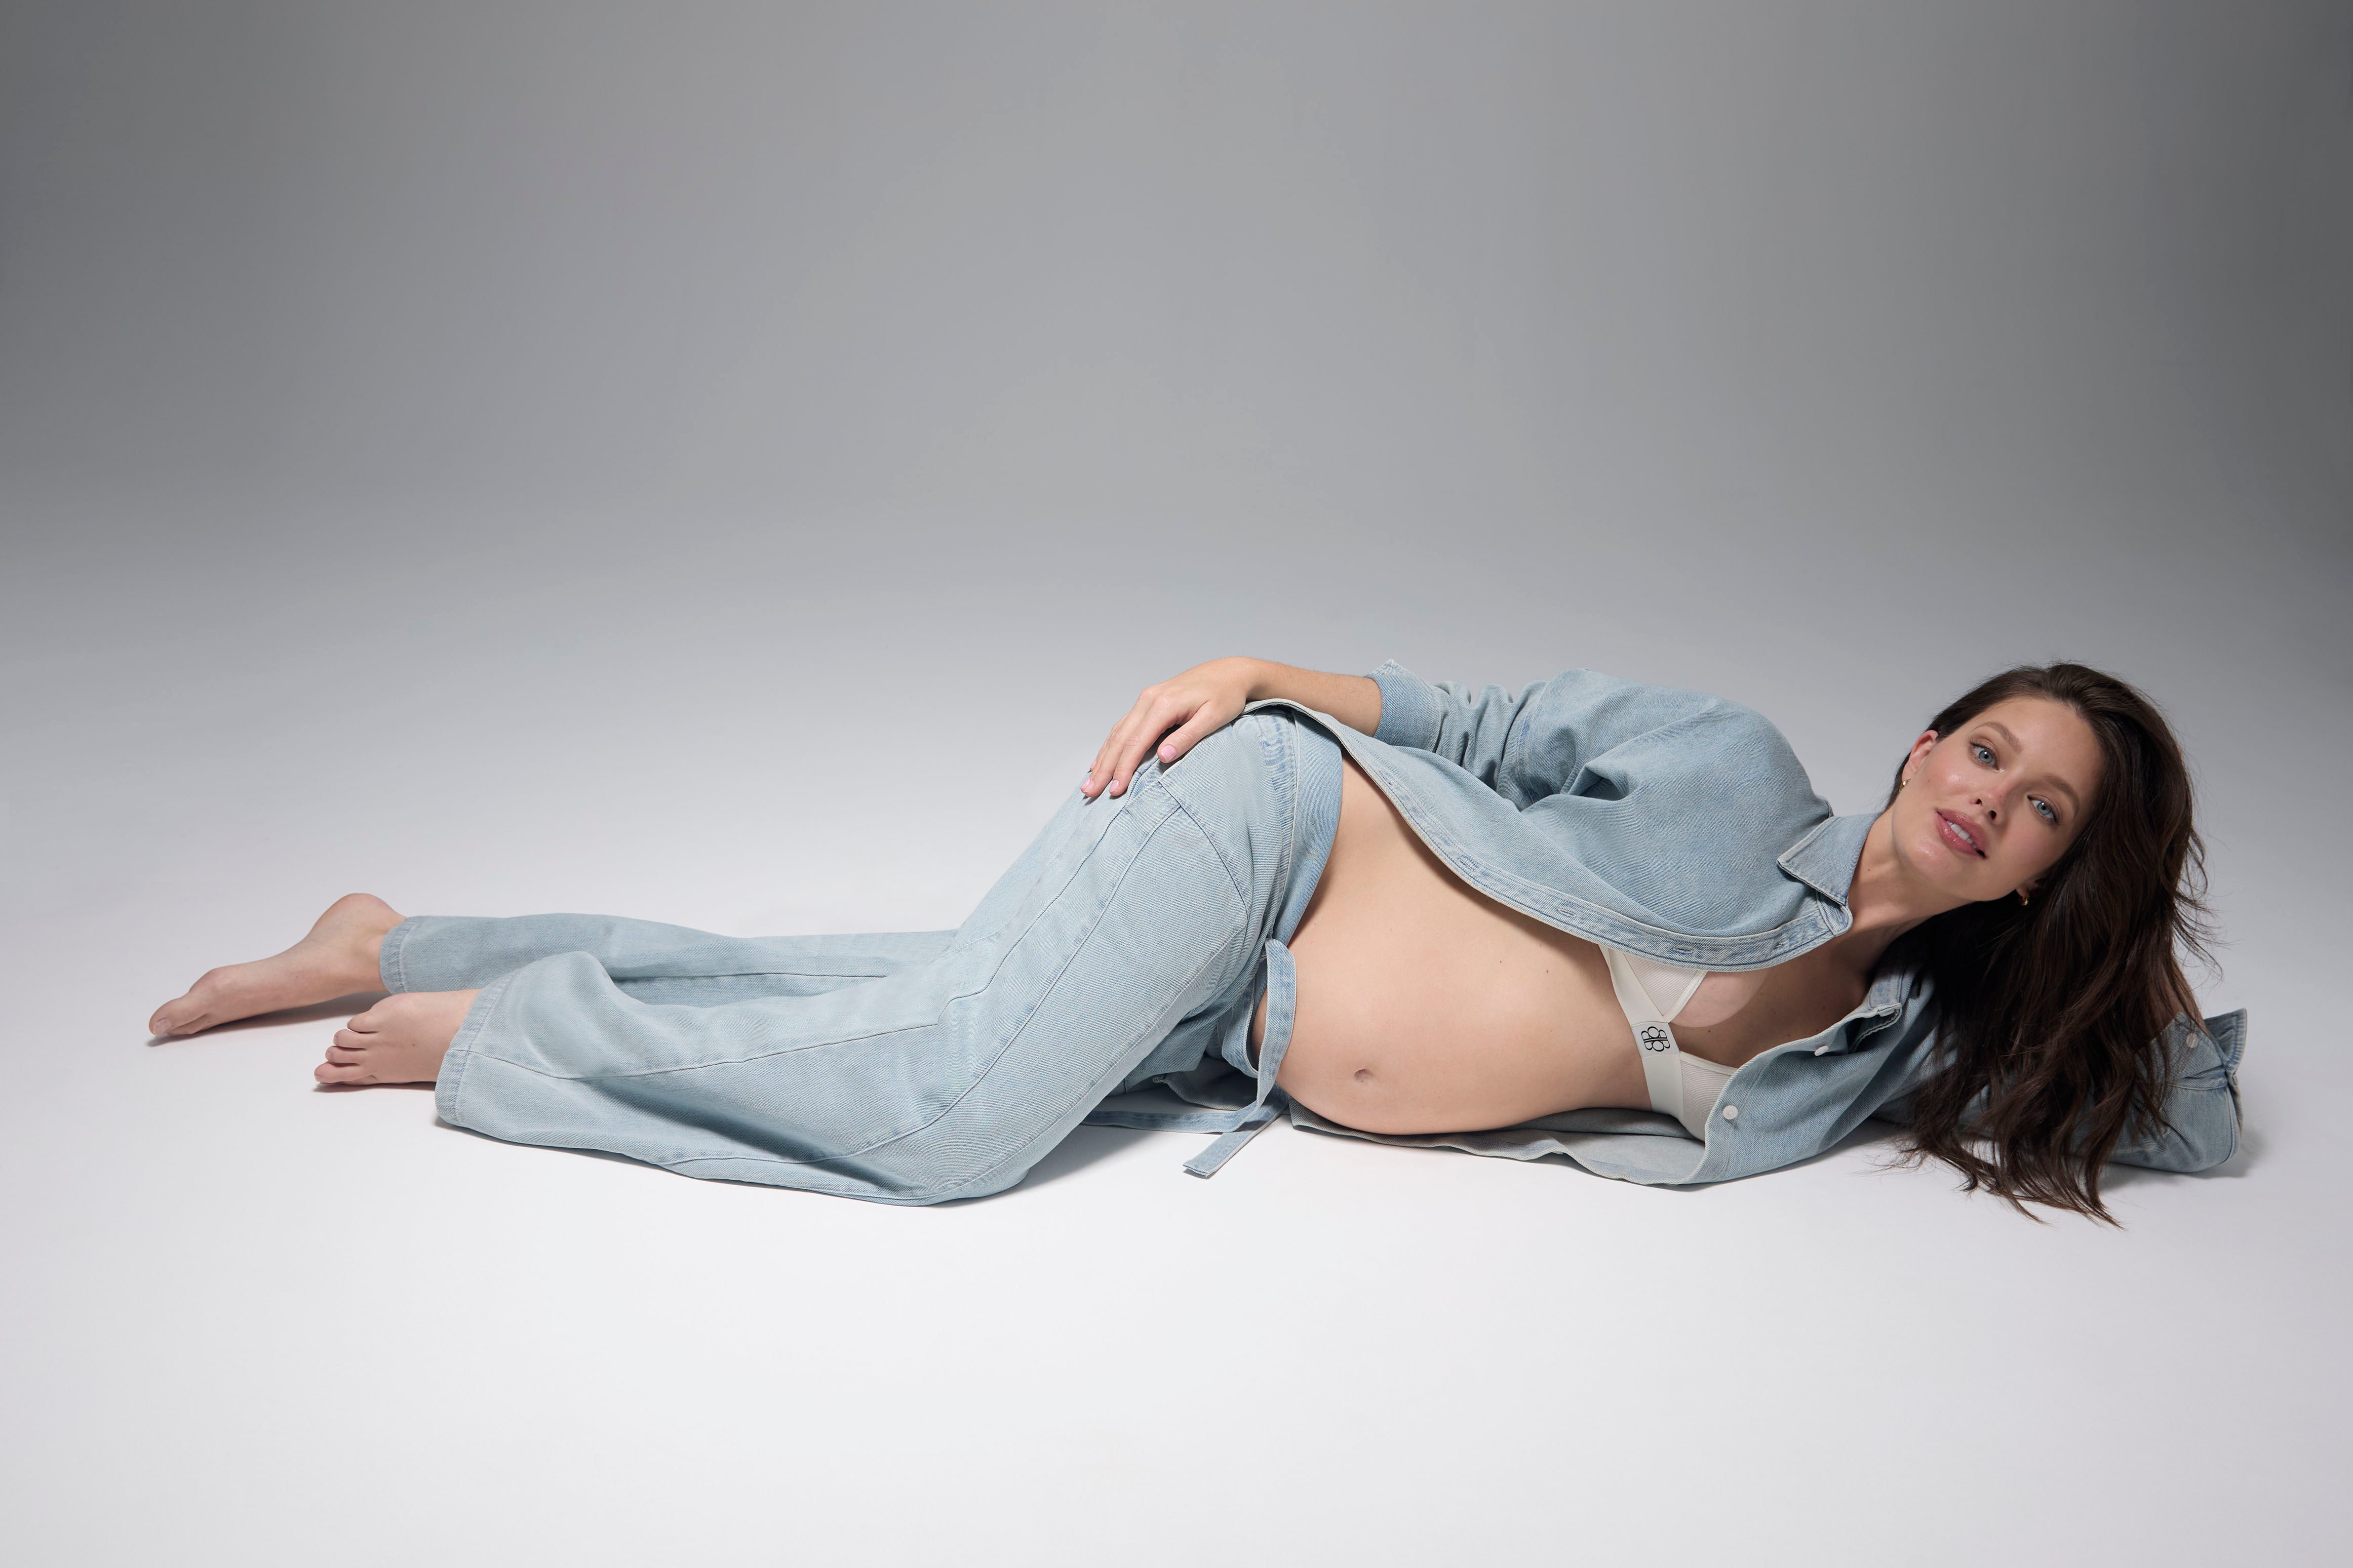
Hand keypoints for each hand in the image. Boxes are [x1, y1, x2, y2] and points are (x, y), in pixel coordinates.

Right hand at [1083, 658, 1259, 797]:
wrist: (1230, 672)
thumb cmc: (1226, 695)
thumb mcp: (1214, 718)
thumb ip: (1188, 737)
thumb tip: (1163, 757)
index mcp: (1164, 704)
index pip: (1136, 743)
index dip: (1123, 769)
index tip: (1115, 791)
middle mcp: (1149, 700)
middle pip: (1120, 738)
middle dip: (1104, 767)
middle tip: (1089, 792)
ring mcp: (1146, 699)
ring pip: (1117, 732)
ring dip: (1103, 758)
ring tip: (1090, 781)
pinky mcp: (1149, 702)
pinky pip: (1124, 726)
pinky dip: (1111, 744)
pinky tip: (1103, 759)